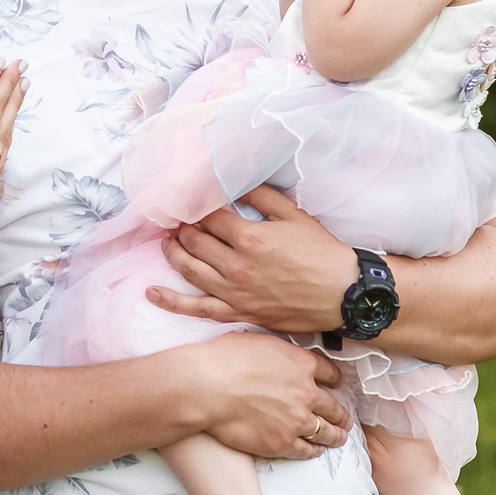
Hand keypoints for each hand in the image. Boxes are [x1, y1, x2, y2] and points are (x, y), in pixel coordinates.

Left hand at [144, 185, 350, 334]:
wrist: (343, 294)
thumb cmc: (322, 253)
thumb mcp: (294, 215)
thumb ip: (262, 195)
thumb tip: (237, 182)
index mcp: (249, 237)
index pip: (208, 217)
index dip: (196, 207)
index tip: (189, 201)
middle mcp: (236, 266)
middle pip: (195, 241)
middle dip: (183, 227)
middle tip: (177, 219)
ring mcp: (235, 292)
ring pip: (190, 270)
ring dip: (173, 253)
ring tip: (167, 242)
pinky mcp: (238, 312)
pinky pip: (197, 308)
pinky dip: (171, 301)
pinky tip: (152, 292)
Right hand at [166, 331, 349, 459]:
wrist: (206, 387)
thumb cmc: (223, 359)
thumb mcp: (257, 341)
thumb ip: (278, 351)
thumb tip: (280, 355)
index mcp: (301, 363)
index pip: (330, 373)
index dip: (335, 380)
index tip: (337, 385)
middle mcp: (306, 392)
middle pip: (333, 406)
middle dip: (341, 413)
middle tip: (345, 419)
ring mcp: (296, 420)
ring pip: (326, 431)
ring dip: (335, 435)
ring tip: (339, 438)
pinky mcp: (282, 442)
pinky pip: (306, 449)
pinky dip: (313, 450)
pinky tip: (315, 450)